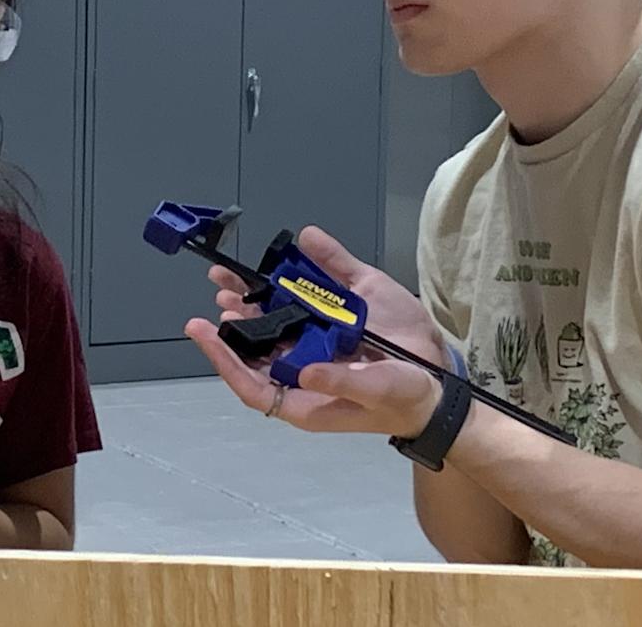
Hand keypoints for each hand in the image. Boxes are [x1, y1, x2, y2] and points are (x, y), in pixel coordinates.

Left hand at [187, 224, 447, 438]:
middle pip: (260, 341)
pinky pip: (328, 278)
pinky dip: (317, 258)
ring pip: (282, 309)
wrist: (439, 379)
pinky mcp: (350, 304)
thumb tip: (304, 370)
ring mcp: (325, 331)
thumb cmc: (403, 397)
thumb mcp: (376, 393)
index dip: (224, 359)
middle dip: (236, 319)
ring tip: (232, 276)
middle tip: (220, 292)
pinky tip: (303, 243)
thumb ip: (341, 382)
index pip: (252, 380)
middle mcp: (306, 361)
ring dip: (258, 294)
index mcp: (305, 393)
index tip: (202, 331)